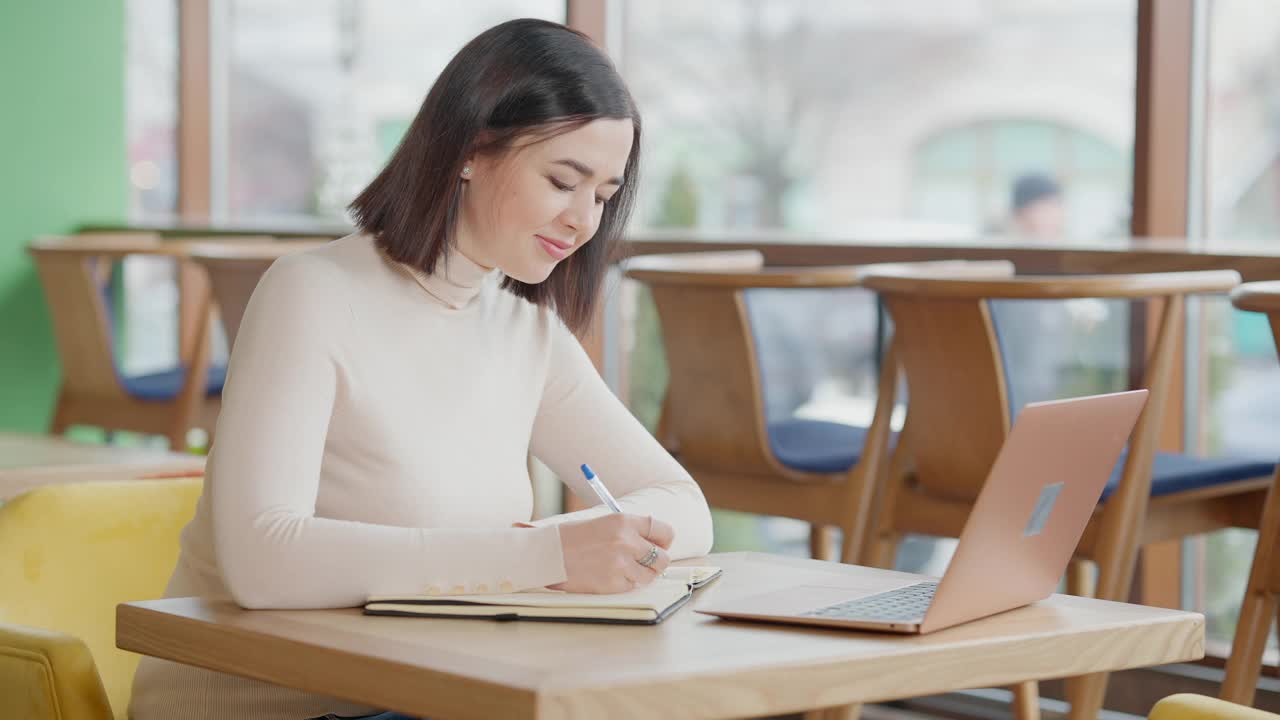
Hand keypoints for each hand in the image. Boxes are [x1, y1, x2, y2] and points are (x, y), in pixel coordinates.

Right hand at [551, 514, 674, 593]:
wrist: (547, 554)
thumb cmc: (573, 538)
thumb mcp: (604, 523)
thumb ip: (630, 532)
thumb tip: (656, 545)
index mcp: (624, 521)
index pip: (663, 531)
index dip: (664, 541)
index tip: (660, 545)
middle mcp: (626, 542)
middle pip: (663, 558)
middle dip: (657, 562)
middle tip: (645, 562)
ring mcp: (620, 564)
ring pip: (649, 576)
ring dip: (640, 575)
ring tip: (622, 569)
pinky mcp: (613, 583)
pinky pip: (631, 586)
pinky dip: (623, 584)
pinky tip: (606, 575)